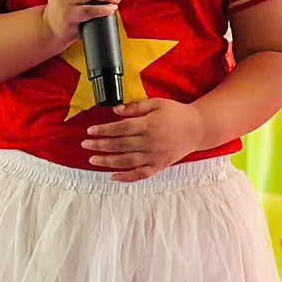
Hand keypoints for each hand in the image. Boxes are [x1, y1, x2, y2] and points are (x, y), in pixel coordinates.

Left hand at [82, 97, 206, 180]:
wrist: (198, 128)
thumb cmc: (176, 113)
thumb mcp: (157, 103)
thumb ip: (136, 107)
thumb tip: (115, 110)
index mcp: (149, 124)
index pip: (121, 128)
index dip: (104, 130)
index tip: (90, 131)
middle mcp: (150, 142)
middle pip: (120, 145)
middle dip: (100, 145)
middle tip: (84, 145)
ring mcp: (155, 156)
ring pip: (127, 161)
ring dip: (108, 161)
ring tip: (93, 159)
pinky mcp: (159, 165)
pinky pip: (140, 174)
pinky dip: (126, 177)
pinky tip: (112, 176)